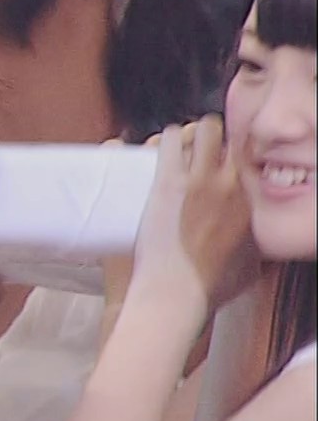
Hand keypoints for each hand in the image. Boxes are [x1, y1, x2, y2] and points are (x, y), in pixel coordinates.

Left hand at [131, 116, 258, 312]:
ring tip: (181, 146)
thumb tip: (260, 241)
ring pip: (200, 130)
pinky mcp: (168, 182)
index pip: (253, 155)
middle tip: (201, 146)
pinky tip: (161, 148)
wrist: (177, 289)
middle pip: (229, 135)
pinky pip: (168, 141)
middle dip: (215, 134)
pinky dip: (166, 139)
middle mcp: (232, 184)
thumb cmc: (212, 283)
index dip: (239, 147)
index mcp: (253, 200)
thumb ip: (257, 242)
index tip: (227, 153)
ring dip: (190, 134)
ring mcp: (200, 180)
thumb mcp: (252, 263)